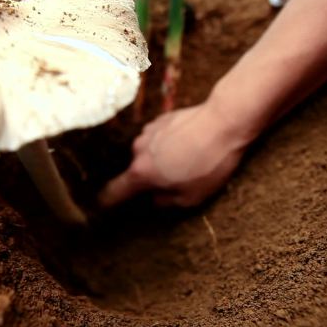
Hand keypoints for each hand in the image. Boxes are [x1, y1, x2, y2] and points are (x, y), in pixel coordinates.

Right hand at [99, 102, 247, 207]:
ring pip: (146, 154)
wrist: (224, 121)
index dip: (106, 202)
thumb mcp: (192, 197)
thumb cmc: (209, 163)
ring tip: (185, 161)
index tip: (102, 207)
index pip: (113, 192)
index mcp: (141, 173)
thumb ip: (166, 202)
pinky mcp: (159, 119)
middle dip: (147, 179)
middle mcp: (137, 150)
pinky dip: (166, 145)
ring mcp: (147, 132)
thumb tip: (155, 199)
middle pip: (134, 172)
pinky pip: (157, 139)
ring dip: (158, 160)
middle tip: (172, 182)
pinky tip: (187, 145)